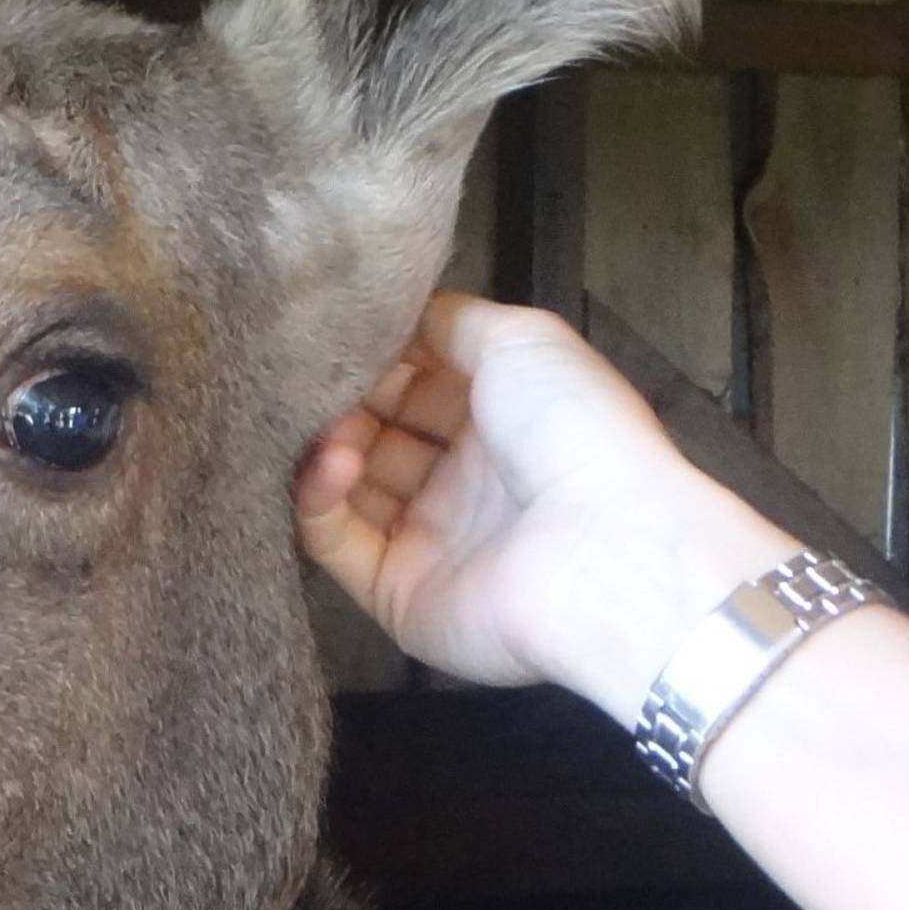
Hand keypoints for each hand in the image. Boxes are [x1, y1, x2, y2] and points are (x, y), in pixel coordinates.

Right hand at [293, 294, 796, 715]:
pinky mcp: (395, 592)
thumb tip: (394, 317)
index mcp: (500, 416)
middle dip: (339, 398)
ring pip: (345, 484)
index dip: (374, 354)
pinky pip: (335, 541)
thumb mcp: (520, 338)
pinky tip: (332, 462)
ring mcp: (427, 537)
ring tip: (325, 421)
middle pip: (373, 429)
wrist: (597, 546)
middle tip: (311, 374)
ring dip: (324, 444)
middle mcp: (463, 477)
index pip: (414, 379)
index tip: (333, 330)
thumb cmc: (570, 427)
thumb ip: (449, 321)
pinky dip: (319, 499)